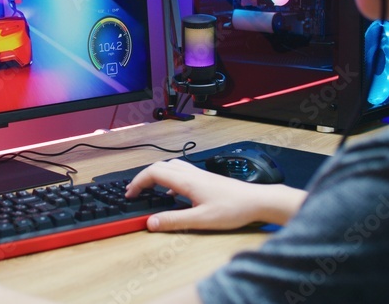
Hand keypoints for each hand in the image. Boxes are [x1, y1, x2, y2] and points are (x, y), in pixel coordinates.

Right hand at [125, 159, 305, 231]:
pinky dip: (170, 179)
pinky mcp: (206, 179)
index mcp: (187, 181)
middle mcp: (192, 174)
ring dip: (156, 176)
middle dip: (144, 178)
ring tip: (150, 190)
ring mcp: (200, 175)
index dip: (138, 182)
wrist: (257, 201)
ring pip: (171, 167)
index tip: (130, 193)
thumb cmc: (233, 209)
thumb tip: (151, 222)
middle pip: (160, 167)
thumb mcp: (201, 220)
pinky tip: (174, 194)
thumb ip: (174, 221)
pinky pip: (181, 173)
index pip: (154, 172)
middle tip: (135, 191)